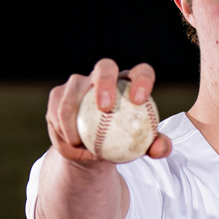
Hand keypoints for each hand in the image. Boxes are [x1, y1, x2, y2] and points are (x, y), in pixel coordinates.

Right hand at [45, 58, 172, 165]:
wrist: (91, 152)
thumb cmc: (121, 146)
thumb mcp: (139, 150)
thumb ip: (154, 147)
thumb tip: (161, 148)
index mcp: (129, 83)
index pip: (140, 72)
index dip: (141, 79)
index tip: (139, 100)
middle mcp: (103, 76)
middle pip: (105, 67)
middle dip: (105, 81)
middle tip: (105, 108)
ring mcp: (79, 83)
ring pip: (73, 90)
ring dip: (73, 116)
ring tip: (77, 142)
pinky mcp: (59, 94)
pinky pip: (57, 108)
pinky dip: (61, 127)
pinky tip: (67, 143)